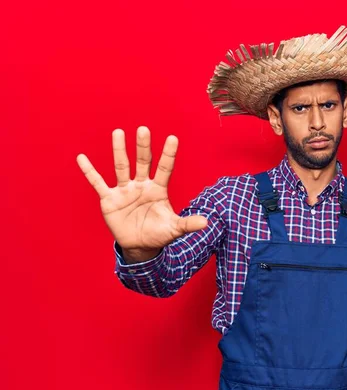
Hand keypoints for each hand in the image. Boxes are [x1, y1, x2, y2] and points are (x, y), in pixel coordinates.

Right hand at [76, 126, 207, 250]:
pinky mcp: (109, 199)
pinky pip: (98, 183)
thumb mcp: (174, 229)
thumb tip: (206, 222)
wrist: (140, 246)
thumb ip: (188, 223)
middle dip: (143, 147)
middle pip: (143, 162)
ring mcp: (125, 190)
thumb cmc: (159, 233)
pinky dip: (90, 171)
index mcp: (158, 189)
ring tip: (118, 132)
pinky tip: (82, 158)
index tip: (173, 138)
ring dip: (119, 150)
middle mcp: (142, 185)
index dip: (168, 154)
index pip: (165, 168)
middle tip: (143, 129)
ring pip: (122, 167)